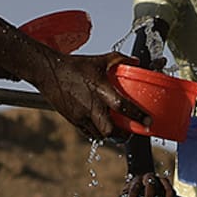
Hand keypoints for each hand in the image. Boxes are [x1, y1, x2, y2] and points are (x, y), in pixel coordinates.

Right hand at [32, 52, 150, 139]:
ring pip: (99, 135)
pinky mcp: (73, 120)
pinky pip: (88, 133)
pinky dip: (97, 132)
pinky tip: (101, 126)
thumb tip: (136, 62)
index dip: (138, 117)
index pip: (123, 107)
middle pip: (110, 131)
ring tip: (117, 130)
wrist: (48, 71)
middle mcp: (91, 105)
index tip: (148, 123)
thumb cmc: (75, 65)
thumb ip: (120, 60)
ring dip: (110, 135)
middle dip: (123, 135)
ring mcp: (81, 115)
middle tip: (131, 132)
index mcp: (101, 90)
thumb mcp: (100, 60)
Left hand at [111, 172, 174, 196]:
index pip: (134, 189)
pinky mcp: (168, 185)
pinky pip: (172, 191)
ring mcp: (160, 181)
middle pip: (150, 187)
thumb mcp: (126, 191)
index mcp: (137, 181)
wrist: (144, 174)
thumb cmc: (134, 187)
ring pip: (166, 186)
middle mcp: (150, 179)